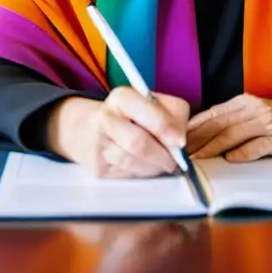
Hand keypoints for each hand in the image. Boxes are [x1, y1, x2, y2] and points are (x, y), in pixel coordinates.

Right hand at [47, 87, 189, 178]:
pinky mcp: (97, 169)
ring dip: (154, 166)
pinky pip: (127, 175)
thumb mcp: (154, 106)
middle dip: (162, 154)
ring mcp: (97, 145)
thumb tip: (179, 141)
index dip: (163, 125)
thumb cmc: (133, 117)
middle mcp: (104, 118)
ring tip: (162, 163)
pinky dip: (142, 173)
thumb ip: (172, 116)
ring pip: (132, 161)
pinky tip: (146, 167)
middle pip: (137, 141)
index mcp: (121, 98)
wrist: (91, 131)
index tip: (180, 141)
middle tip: (175, 160)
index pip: (142, 109)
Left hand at [185, 92, 271, 161]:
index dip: (191, 129)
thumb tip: (201, 135)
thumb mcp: (253, 113)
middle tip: (178, 154)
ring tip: (195, 160)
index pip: (210, 115)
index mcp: (242, 103)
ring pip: (231, 135)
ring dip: (211, 148)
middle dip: (195, 141)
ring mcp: (264, 123)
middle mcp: (251, 110)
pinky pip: (256, 146)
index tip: (173, 140)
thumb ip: (231, 121)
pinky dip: (242, 153)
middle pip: (216, 125)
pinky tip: (229, 160)